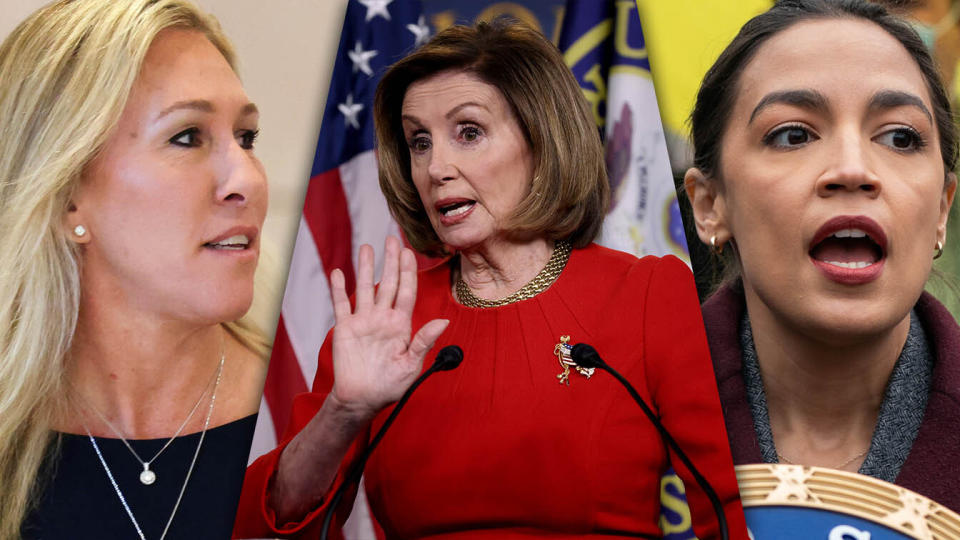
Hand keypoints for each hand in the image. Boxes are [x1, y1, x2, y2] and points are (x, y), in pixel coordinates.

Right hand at [328, 237, 448, 418]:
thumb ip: (424, 342)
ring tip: (366, 247)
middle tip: (392, 239)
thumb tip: (443, 322)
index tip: (409, 252)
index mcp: (401, 325)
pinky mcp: (346, 328)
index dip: (408, 271)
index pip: (407, 292)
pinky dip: (338, 288)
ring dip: (366, 268)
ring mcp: (364, 321)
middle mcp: (383, 318)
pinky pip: (341, 304)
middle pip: (388, 283)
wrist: (362, 399)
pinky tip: (338, 272)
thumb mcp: (411, 365)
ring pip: (365, 288)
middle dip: (391, 261)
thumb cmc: (390, 385)